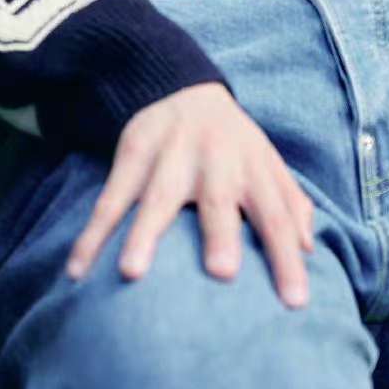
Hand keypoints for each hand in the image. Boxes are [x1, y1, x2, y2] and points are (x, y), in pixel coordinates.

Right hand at [64, 81, 314, 309]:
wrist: (182, 85)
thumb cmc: (233, 143)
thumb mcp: (266, 162)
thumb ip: (290, 202)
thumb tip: (310, 249)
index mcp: (252, 166)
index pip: (275, 214)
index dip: (287, 256)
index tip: (296, 302)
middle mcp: (214, 158)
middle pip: (219, 197)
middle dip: (220, 231)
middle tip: (222, 272)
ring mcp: (170, 154)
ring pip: (156, 196)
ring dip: (144, 234)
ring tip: (132, 273)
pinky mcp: (132, 153)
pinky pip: (110, 198)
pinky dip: (93, 234)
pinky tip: (78, 269)